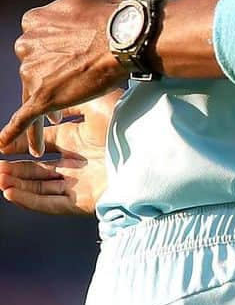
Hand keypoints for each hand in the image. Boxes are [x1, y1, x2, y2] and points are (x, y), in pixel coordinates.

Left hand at [0, 0, 127, 154]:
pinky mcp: (42, 96)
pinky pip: (23, 118)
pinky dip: (15, 131)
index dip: (55, 48)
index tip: (70, 54)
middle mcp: (26, 45)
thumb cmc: (111, 15)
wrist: (124, 38)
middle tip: (71, 81)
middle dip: (50, 73)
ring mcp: (31, 72)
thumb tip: (76, 11)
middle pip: (34, 64)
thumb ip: (72, 5)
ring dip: (47, 100)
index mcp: (34, 21)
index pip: (38, 38)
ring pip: (32, 91)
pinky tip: (4, 142)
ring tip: (59, 116)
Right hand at [0, 91, 117, 216]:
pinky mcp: (83, 201)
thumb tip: (46, 101)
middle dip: (17, 168)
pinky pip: (50, 203)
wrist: (149, 146)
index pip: (45, 145)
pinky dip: (29, 199)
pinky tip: (10, 193)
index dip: (23, 146)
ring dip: (18, 184)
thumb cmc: (126, 120)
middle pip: (40, 169)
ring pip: (41, 187)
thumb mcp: (96, 106)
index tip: (1, 144)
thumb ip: (69, 104)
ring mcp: (80, 183)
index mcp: (81, 140)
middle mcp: (79, 162)